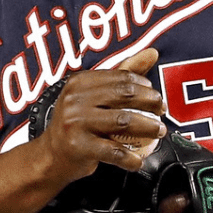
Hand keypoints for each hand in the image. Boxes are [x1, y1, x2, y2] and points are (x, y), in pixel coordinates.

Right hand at [39, 48, 164, 183]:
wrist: (51, 155)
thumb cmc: (77, 123)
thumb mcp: (93, 95)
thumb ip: (123, 74)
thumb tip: (152, 53)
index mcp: (80, 82)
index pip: (122, 78)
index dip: (146, 87)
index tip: (156, 98)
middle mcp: (76, 99)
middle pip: (125, 96)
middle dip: (151, 103)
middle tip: (161, 113)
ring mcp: (76, 123)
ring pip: (124, 121)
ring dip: (148, 127)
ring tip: (159, 132)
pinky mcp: (79, 147)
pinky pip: (114, 151)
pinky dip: (131, 158)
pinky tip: (138, 160)